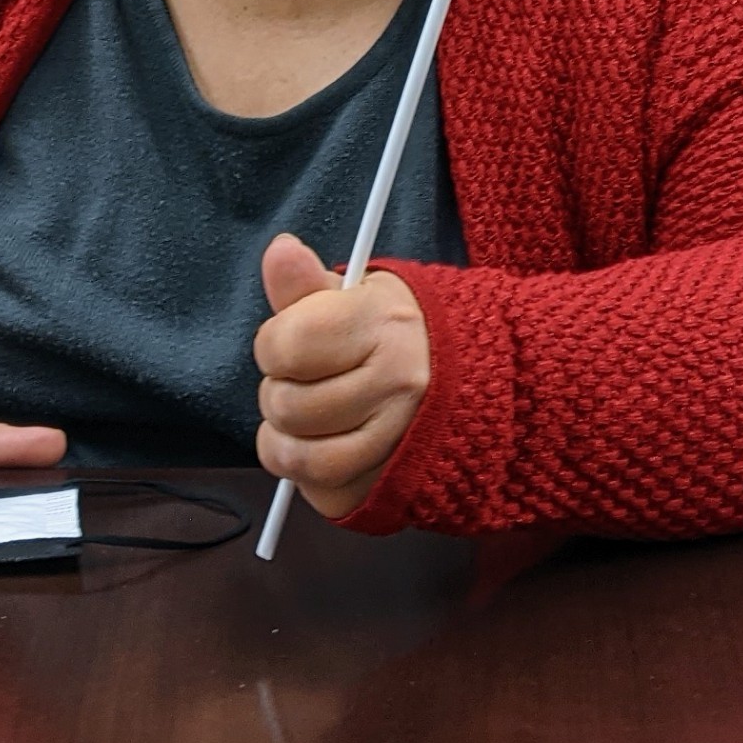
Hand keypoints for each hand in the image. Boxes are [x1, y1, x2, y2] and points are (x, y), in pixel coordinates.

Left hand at [253, 233, 429, 519]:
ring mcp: (401, 441)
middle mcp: (399, 385)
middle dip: (278, 391)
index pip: (285, 347)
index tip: (290, 342)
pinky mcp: (394, 486)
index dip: (273, 346)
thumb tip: (280, 250)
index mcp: (382, 325)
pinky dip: (308, 475)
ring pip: (298, 457)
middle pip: (285, 406)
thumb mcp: (352, 295)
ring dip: (285, 438)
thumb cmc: (390, 333)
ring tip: (305, 416)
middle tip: (304, 380)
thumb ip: (304, 283)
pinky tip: (322, 446)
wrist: (469, 382)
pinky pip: (323, 492)